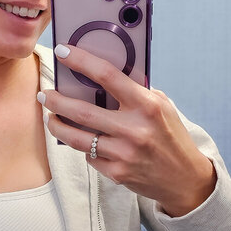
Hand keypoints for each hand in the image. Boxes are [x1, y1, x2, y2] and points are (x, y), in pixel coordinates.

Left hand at [38, 44, 216, 216]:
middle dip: (56, 100)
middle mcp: (134, 129)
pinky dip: (83, 146)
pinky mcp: (117, 173)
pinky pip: (89, 156)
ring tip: (49, 116)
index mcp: (147, 105)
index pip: (108, 76)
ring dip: (56, 125)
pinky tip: (80, 139)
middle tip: (45, 93)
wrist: (185, 178)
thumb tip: (102, 74)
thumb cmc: (170, 136)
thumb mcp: (162, 106)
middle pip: (82, 111)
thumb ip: (135, 91)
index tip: (63, 52)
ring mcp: (124, 153)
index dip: (82, 61)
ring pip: (77, 137)